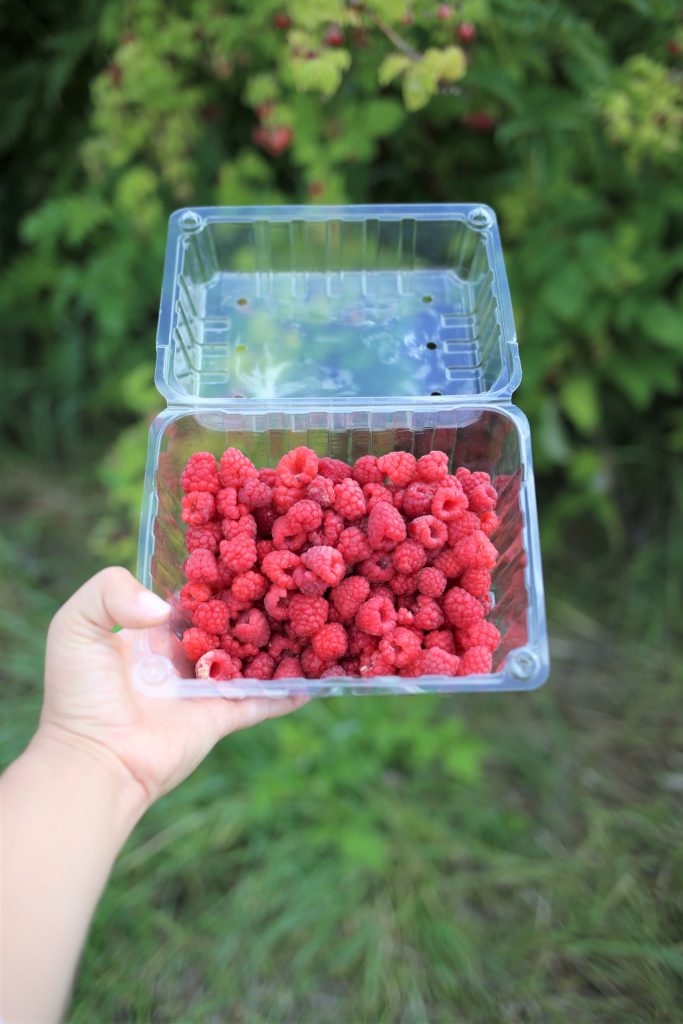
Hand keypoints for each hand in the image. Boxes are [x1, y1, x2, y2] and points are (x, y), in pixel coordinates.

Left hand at [40, 567, 306, 808]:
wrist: (93, 759)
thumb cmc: (78, 693)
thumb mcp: (75, 624)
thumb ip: (111, 592)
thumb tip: (168, 608)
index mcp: (151, 631)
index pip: (192, 596)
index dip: (215, 575)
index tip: (246, 549)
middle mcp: (182, 655)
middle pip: (228, 622)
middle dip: (254, 603)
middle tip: (290, 575)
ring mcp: (204, 687)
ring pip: (251, 657)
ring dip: (277, 642)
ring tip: (314, 614)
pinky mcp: (222, 716)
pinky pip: (263, 700)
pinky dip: (289, 691)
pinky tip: (318, 676)